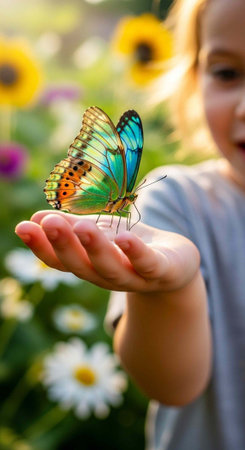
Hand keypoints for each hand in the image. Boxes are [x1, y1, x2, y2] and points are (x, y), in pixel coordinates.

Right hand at [15, 210, 199, 292]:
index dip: (41, 246)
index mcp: (90, 266)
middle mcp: (107, 277)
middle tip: (48, 223)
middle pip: (82, 266)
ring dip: (95, 249)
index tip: (23, 227)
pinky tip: (124, 237)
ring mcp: (135, 278)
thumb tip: (35, 218)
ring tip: (82, 227)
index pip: (60, 260)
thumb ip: (71, 227)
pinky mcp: (162, 271)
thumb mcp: (101, 233)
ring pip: (112, 268)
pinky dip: (136, 253)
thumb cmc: (131, 247)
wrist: (175, 266)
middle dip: (64, 245)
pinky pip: (148, 264)